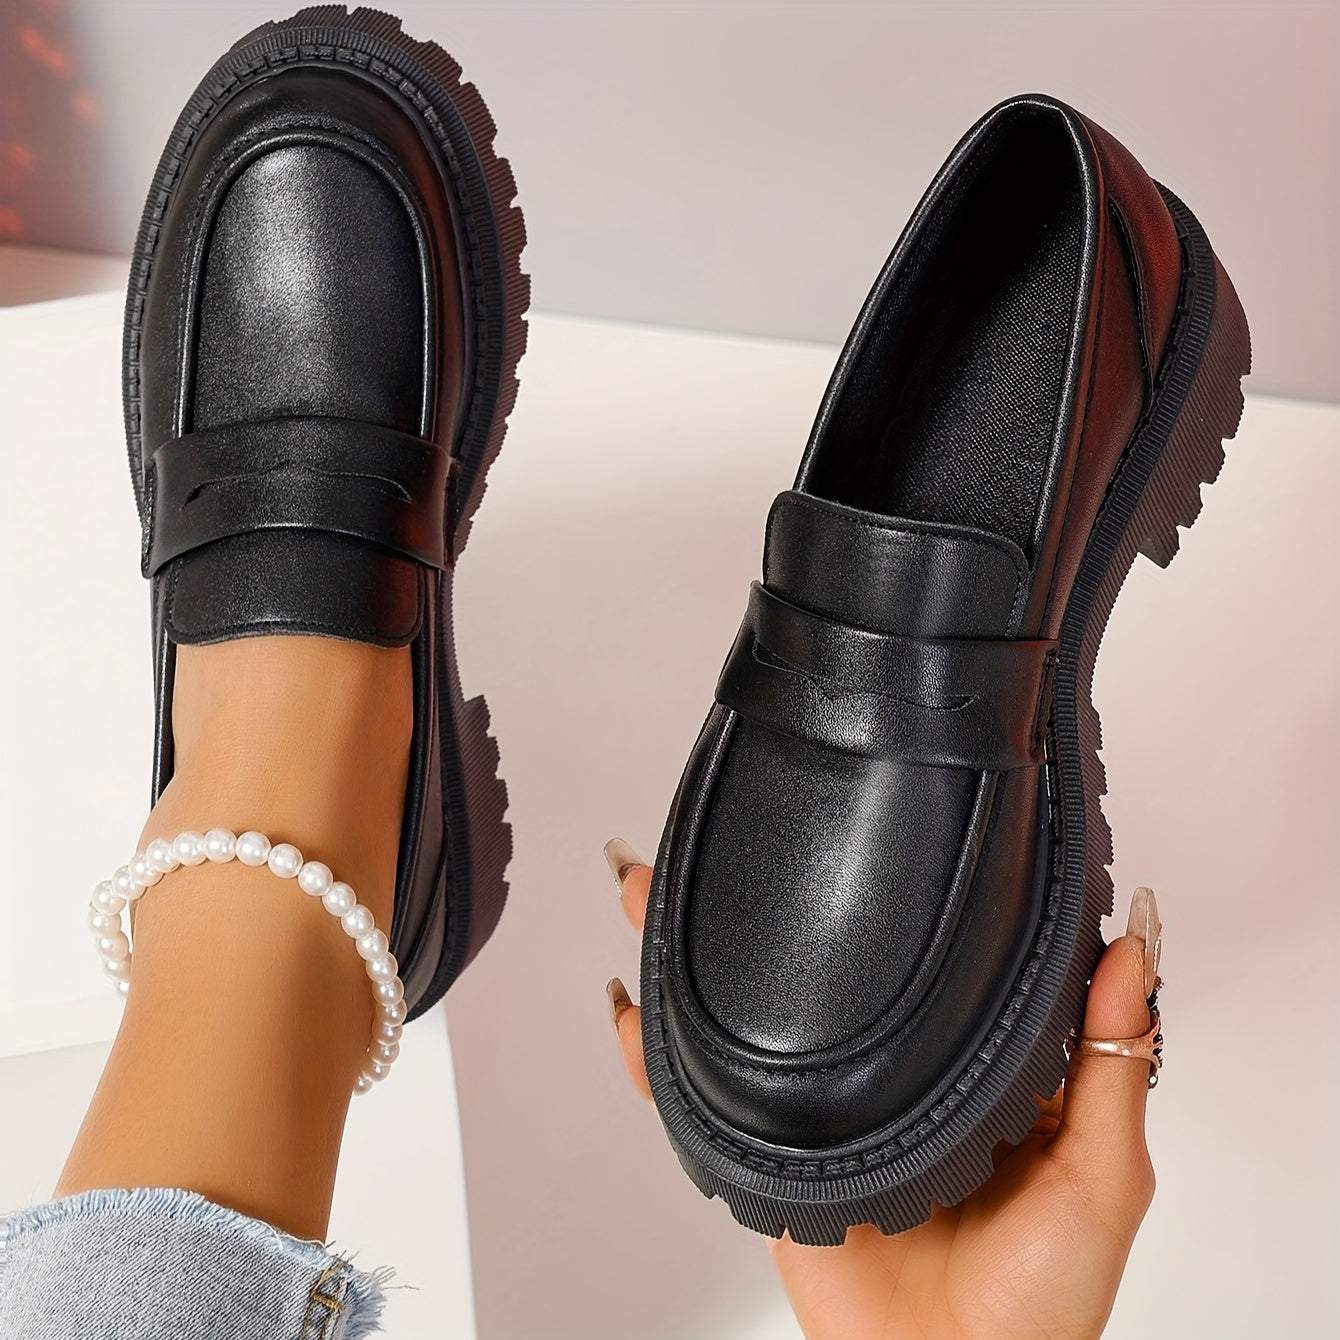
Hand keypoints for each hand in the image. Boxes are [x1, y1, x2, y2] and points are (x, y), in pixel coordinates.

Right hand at [606, 841, 1159, 1339]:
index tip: (874, 815)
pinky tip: (628, 1005)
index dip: (896, 887)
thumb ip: (1111, 1057)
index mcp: (966, 1061)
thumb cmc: (1043, 1302)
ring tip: (650, 884)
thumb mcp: (1102, 1171)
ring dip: (691, 951)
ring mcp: (825, 1109)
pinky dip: (650, 1056)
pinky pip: (696, 1099)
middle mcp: (888, 1072)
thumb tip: (1132, 940)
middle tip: (732, 825)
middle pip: (815, 967)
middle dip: (763, 899)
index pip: (925, 951)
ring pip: (746, 1014)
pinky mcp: (774, 1155)